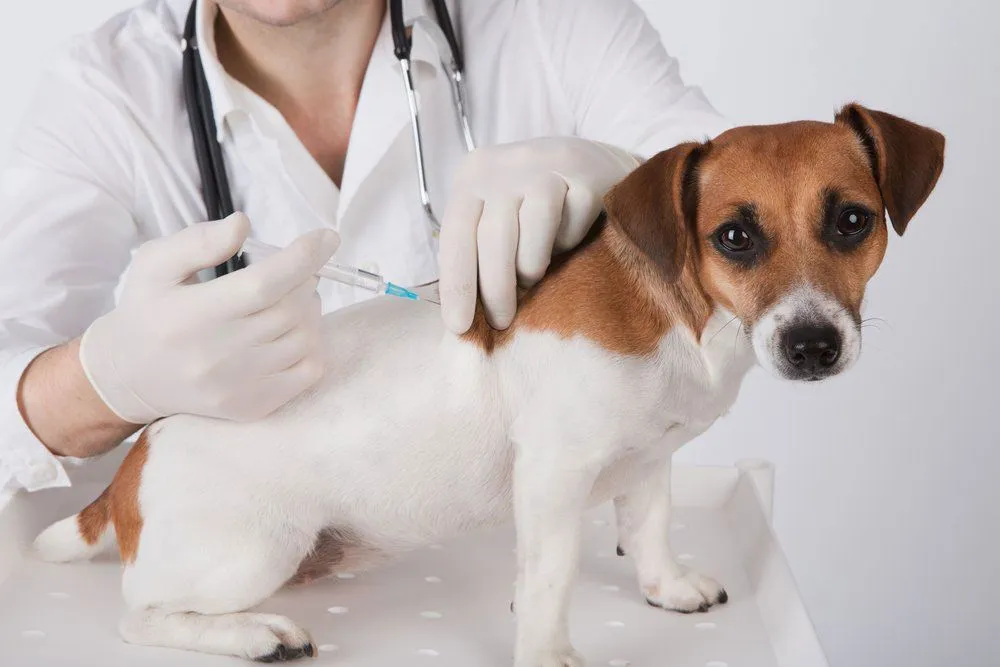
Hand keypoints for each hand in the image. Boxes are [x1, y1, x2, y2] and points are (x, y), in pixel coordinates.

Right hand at [78, 212, 338, 423]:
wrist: (130, 375)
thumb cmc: (150, 310)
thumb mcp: (156, 263)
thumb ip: (199, 241)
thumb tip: (242, 223)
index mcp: (193, 314)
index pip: (264, 284)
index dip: (303, 258)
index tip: (327, 238)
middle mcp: (216, 356)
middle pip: (290, 310)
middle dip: (305, 280)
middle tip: (294, 272)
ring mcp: (237, 386)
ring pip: (305, 339)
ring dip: (309, 311)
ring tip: (288, 300)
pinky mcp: (252, 406)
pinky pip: (309, 372)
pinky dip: (313, 345)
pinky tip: (292, 331)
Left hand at [438, 137, 638, 332]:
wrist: (593, 164)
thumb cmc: (532, 204)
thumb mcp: (495, 214)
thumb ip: (477, 249)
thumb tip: (465, 309)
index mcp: (473, 175)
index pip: (456, 234)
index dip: (457, 284)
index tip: (459, 326)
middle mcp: (506, 164)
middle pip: (494, 236)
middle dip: (496, 288)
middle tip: (502, 322)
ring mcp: (548, 164)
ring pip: (534, 229)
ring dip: (532, 265)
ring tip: (534, 277)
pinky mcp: (586, 174)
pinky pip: (573, 223)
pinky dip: (569, 241)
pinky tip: (568, 240)